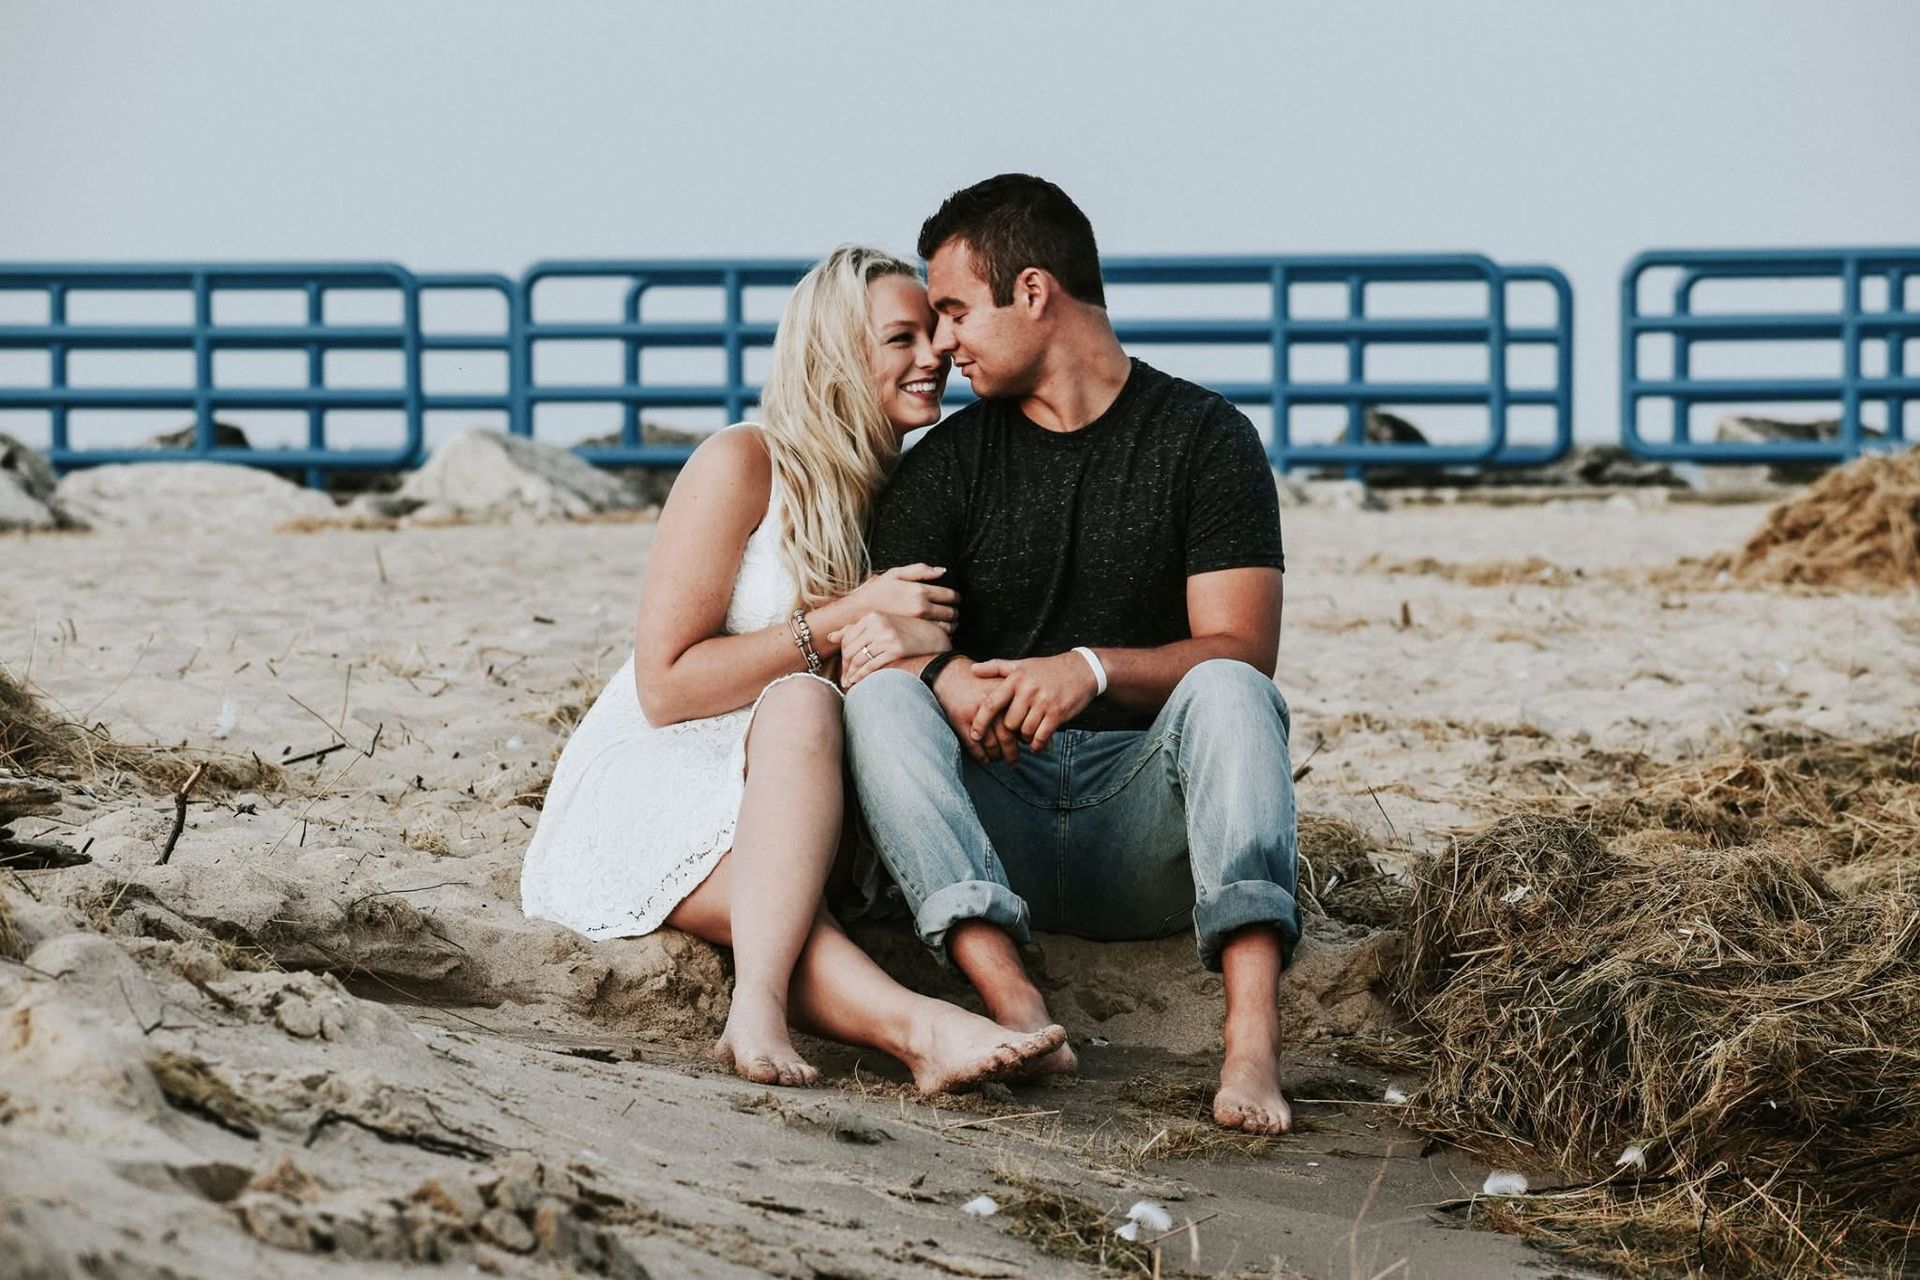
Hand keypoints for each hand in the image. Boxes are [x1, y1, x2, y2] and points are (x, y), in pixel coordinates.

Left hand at [829, 612, 951, 688]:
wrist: (933, 638)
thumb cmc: (906, 632)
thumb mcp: (882, 625)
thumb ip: (856, 629)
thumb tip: (830, 637)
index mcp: (873, 616)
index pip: (847, 637)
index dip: (842, 654)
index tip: (842, 666)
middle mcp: (878, 624)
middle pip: (850, 648)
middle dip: (844, 667)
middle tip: (843, 679)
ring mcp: (887, 636)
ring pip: (859, 658)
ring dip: (851, 674)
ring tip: (849, 683)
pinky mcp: (896, 649)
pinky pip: (872, 666)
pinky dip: (862, 675)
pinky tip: (859, 681)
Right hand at [836, 564, 958, 630]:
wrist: (858, 613)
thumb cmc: (876, 591)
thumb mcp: (896, 574)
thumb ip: (920, 570)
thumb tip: (943, 571)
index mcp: (919, 590)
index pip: (951, 595)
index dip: (956, 597)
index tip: (954, 599)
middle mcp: (921, 607)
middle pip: (952, 612)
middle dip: (955, 612)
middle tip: (952, 611)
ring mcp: (917, 623)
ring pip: (947, 627)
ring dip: (951, 625)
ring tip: (946, 623)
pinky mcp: (913, 636)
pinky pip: (936, 636)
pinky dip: (941, 634)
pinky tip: (935, 631)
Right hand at [928, 658, 1021, 764]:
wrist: (952, 673)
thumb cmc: (983, 684)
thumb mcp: (1006, 688)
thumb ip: (1024, 709)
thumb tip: (1048, 743)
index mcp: (1007, 694)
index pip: (1022, 724)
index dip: (1026, 740)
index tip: (1029, 748)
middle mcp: (992, 703)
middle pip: (1006, 737)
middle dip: (1012, 754)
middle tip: (1014, 762)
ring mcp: (975, 712)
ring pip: (990, 744)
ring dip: (995, 756)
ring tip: (998, 759)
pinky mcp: (960, 719)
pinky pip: (973, 745)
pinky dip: (980, 756)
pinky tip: (984, 758)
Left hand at [967, 653, 1098, 753]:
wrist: (1082, 669)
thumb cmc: (1048, 669)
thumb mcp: (1022, 665)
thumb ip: (996, 667)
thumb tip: (972, 669)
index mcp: (1016, 679)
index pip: (992, 703)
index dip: (980, 721)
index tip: (974, 735)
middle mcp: (1028, 690)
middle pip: (1009, 723)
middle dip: (1012, 731)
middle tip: (1018, 730)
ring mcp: (1043, 702)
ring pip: (1025, 732)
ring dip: (1026, 738)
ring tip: (1030, 733)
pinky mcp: (1058, 713)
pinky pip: (1041, 737)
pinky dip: (1038, 745)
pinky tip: (1039, 744)